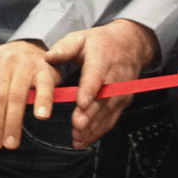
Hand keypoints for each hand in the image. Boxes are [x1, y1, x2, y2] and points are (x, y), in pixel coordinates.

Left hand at [0, 40, 59, 149]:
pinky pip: (43, 88)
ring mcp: (25, 64)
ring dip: (13, 122)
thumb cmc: (8, 68)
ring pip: (16, 96)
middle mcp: (3, 60)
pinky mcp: (45, 69)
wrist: (33, 47)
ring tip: (11, 142)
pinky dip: (42, 102)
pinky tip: (40, 117)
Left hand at [46, 19, 157, 146]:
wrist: (130, 44)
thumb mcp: (81, 38)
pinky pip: (112, 118)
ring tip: (78, 138)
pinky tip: (86, 139)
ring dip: (94, 127)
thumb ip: (64, 48)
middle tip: (77, 126)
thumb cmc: (100, 43)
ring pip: (108, 112)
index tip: (81, 103)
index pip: (96, 76)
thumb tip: (48, 56)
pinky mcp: (123, 101)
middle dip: (90, 114)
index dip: (89, 90)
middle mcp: (115, 77)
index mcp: (102, 59)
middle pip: (103, 98)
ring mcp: (121, 91)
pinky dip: (99, 131)